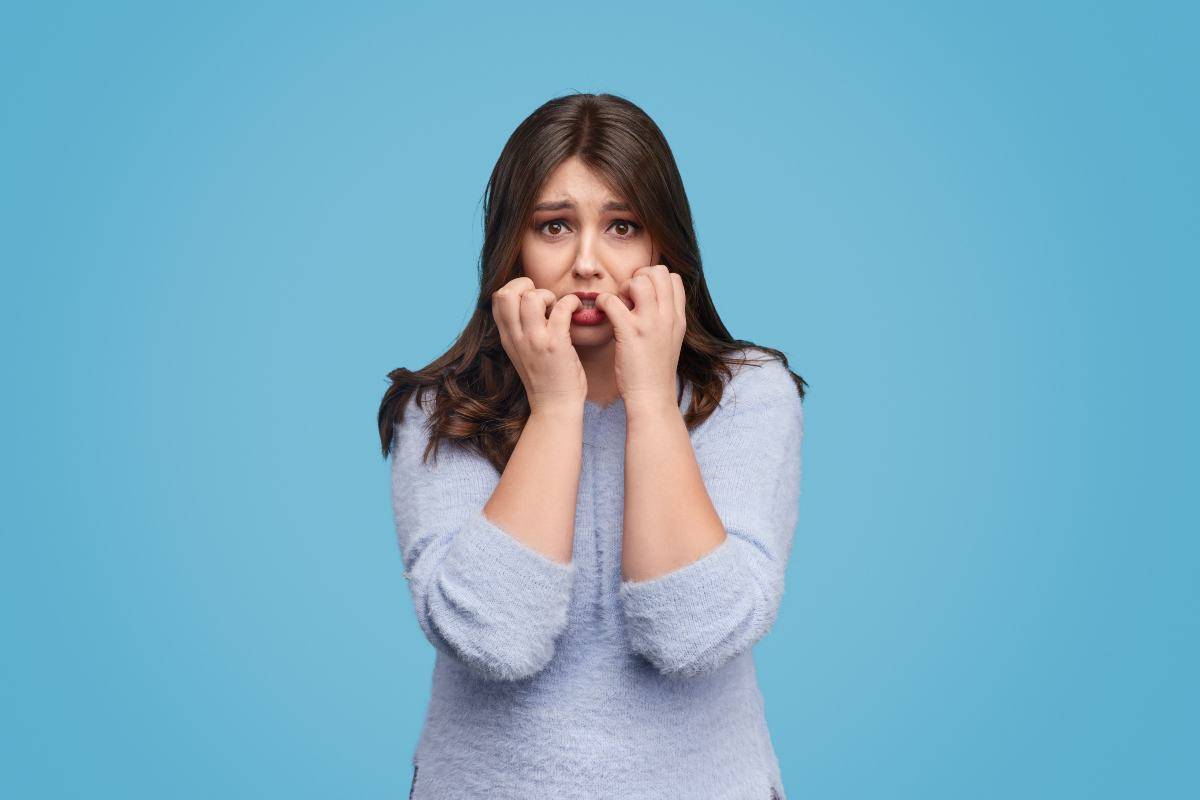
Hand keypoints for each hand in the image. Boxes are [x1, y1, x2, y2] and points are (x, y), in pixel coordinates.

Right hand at [491, 277, 586, 413]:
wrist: (555, 407)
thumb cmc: (546, 378)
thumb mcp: (522, 352)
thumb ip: (521, 330)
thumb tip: (531, 303)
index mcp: (508, 338)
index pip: (497, 298)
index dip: (515, 288)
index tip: (532, 297)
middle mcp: (516, 337)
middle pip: (506, 293)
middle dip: (527, 286)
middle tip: (543, 299)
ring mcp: (535, 341)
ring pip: (532, 298)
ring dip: (549, 295)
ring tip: (558, 307)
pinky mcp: (555, 345)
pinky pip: (561, 308)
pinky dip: (571, 302)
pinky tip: (576, 309)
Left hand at [594, 264, 685, 408]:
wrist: (653, 397)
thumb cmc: (656, 371)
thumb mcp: (671, 340)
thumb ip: (666, 319)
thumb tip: (653, 302)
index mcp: (678, 318)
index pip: (673, 278)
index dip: (654, 279)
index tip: (642, 295)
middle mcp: (667, 316)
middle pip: (657, 272)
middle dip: (638, 277)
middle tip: (628, 297)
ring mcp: (649, 324)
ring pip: (638, 281)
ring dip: (623, 287)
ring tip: (618, 305)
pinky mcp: (629, 333)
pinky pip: (612, 301)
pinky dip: (603, 303)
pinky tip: (602, 313)